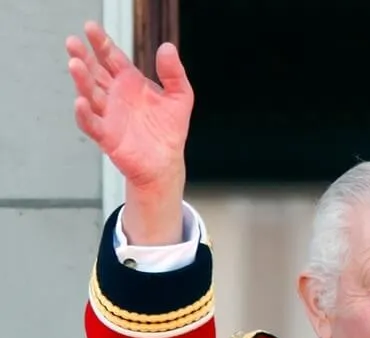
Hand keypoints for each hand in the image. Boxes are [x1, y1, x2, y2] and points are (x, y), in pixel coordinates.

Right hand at [65, 21, 192, 193]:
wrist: (166, 162)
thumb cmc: (169, 129)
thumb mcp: (180, 96)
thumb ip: (173, 73)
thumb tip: (168, 47)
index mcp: (129, 82)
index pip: (111, 57)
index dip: (101, 43)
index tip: (90, 27)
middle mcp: (114, 95)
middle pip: (94, 72)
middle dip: (83, 56)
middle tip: (73, 42)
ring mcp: (108, 114)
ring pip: (89, 93)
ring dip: (81, 80)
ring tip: (75, 64)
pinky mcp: (106, 136)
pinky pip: (91, 123)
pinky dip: (84, 113)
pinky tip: (80, 102)